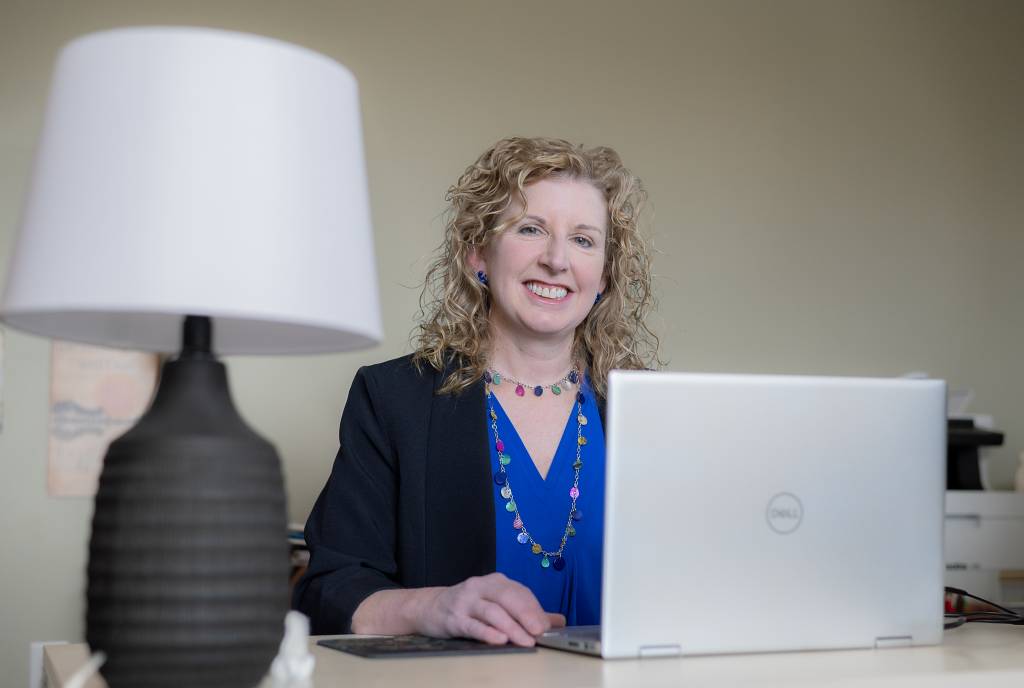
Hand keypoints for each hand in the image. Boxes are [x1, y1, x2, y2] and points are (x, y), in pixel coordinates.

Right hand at [417, 573, 565, 645]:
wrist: (430, 607)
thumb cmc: (469, 606)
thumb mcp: (498, 603)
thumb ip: (527, 612)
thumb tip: (559, 621)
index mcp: (496, 582)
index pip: (520, 592)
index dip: (535, 609)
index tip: (547, 626)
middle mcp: (481, 587)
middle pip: (507, 597)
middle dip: (526, 614)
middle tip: (539, 631)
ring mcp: (466, 601)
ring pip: (492, 612)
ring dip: (511, 627)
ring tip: (525, 641)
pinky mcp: (453, 618)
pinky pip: (472, 625)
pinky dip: (487, 632)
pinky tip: (499, 640)